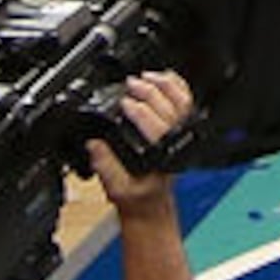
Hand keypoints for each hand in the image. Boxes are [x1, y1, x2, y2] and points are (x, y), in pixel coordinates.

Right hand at [88, 71, 194, 212]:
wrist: (149, 202)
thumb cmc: (136, 196)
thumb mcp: (115, 188)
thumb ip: (105, 166)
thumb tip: (94, 143)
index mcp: (162, 158)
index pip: (157, 127)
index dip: (139, 110)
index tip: (124, 101)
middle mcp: (175, 144)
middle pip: (170, 109)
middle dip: (150, 92)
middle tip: (131, 83)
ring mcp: (181, 134)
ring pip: (182, 103)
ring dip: (165, 85)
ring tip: (146, 76)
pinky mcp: (181, 128)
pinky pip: (185, 103)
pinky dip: (177, 87)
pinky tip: (164, 77)